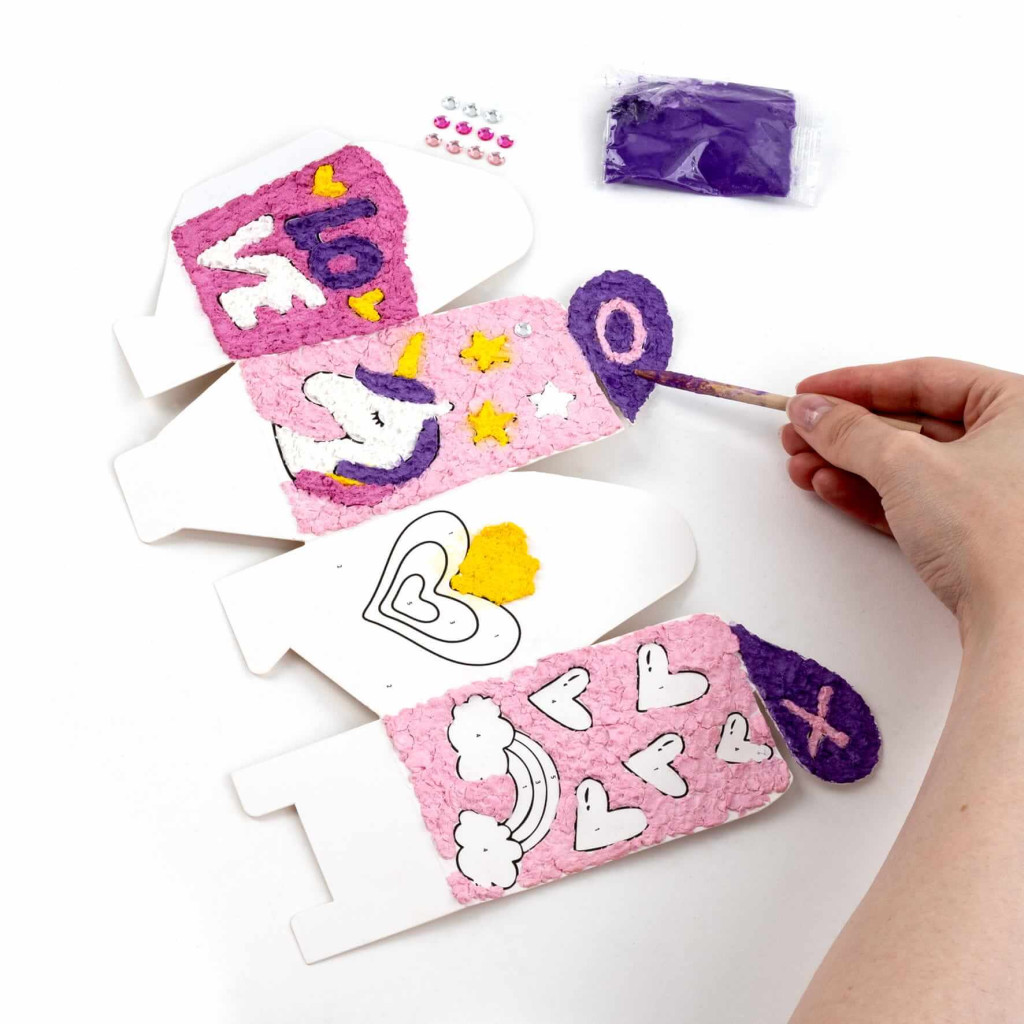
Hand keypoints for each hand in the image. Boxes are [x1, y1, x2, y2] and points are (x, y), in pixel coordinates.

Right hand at [780, 358, 1023, 628]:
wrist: (1020, 622)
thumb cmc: (995, 534)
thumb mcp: (906, 465)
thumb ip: (850, 431)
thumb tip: (812, 411)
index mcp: (1021, 405)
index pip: (924, 378)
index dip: (857, 384)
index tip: (811, 393)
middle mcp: (1017, 444)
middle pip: (912, 422)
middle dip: (846, 431)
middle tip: (799, 433)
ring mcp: (1000, 491)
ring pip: (909, 464)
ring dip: (849, 465)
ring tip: (803, 466)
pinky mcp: (980, 532)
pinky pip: (916, 499)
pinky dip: (872, 493)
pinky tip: (831, 488)